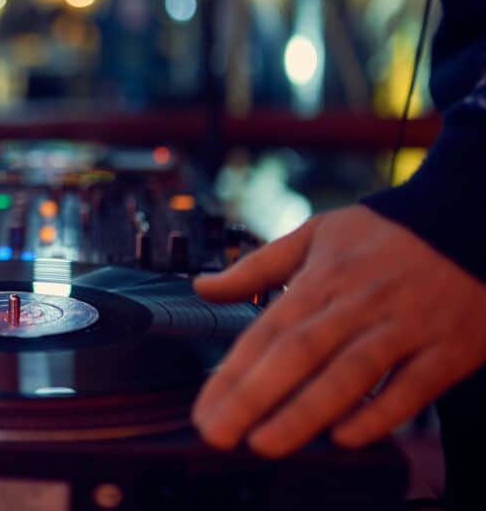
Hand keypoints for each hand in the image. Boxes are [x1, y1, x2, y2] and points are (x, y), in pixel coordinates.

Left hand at [192, 205, 485, 457]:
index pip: (268, 330)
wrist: (469, 219)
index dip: (234, 372)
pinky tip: (345, 438)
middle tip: (220, 434)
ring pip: (350, 372)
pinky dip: (380, 413)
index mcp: (323, 277)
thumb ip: (257, 266)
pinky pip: (413, 387)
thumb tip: (203, 287)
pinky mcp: (449, 349)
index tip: (204, 408)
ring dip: (306, 412)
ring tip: (266, 443)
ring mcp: (405, 326)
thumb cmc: (383, 234)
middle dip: (255, 397)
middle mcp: (359, 303)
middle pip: (300, 353)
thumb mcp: (316, 235)